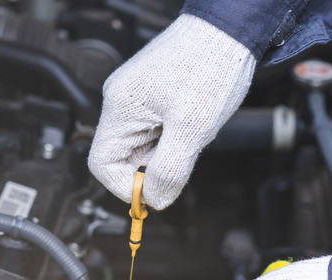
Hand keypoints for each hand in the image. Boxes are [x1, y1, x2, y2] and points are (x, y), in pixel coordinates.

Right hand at [88, 14, 255, 209]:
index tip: (154, 192)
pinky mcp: (151, 95)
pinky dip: (174, 136)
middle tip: (183, 154)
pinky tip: (192, 121)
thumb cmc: (210, 64)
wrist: (229, 29)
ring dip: (167, 151)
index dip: (126, 187)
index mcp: (120, 107)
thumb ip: (169, 170)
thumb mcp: (192, 128)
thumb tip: (155, 198)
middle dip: (153, 166)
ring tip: (191, 130)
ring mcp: (135, 97)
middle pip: (123, 158)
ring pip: (143, 146)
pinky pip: (155, 130)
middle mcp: (121, 101)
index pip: (101, 165)